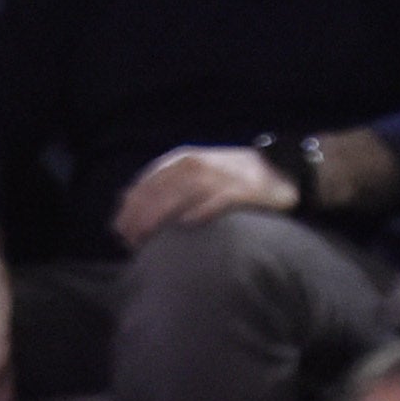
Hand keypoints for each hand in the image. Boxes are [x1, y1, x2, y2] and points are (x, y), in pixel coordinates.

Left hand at [112, 144, 302, 242]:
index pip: (149, 181)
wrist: (281, 169)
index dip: (131, 206)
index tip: (119, 229)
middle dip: (140, 215)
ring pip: (183, 194)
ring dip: (161, 217)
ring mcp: (221, 176)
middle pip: (161, 189)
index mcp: (185, 159)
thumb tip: (128, 202)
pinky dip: (200, 210)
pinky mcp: (242, 191)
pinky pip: (217, 200)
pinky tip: (185, 225)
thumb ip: (168, 183)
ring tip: (147, 240)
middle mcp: (200, 164)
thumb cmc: (232, 176)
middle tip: (129, 241)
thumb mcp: (197, 171)